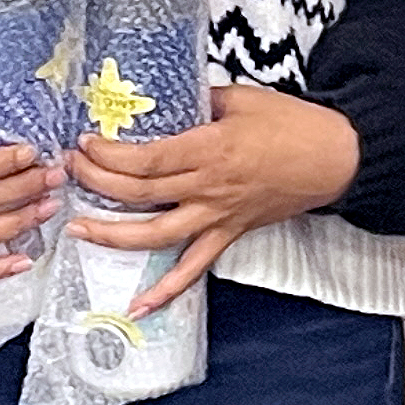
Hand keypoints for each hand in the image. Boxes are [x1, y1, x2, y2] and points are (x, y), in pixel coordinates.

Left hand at [63, 84, 361, 316]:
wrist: (334, 158)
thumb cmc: (293, 124)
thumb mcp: (241, 97)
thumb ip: (199, 100)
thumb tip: (164, 99)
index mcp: (210, 149)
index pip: (146, 159)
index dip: (108, 155)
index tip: (85, 145)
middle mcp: (208, 187)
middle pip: (140, 194)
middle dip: (97, 183)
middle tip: (69, 172)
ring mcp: (218, 216)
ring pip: (156, 235)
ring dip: (112, 235)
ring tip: (77, 230)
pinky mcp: (229, 234)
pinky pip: (194, 268)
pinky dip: (166, 290)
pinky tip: (138, 306)